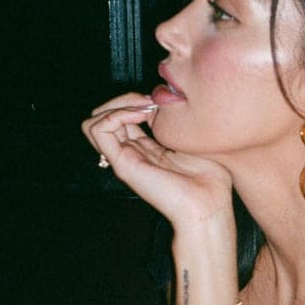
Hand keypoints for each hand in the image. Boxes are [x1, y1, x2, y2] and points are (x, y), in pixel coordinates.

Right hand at [81, 93, 234, 229]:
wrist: (209, 204)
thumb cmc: (209, 179)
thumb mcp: (189, 140)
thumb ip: (169, 122)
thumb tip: (155, 101)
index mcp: (147, 150)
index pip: (124, 118)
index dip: (136, 101)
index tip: (161, 100)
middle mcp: (132, 154)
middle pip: (106, 118)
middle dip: (123, 100)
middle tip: (149, 100)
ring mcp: (125, 159)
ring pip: (94, 122)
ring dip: (117, 105)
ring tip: (143, 107)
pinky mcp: (123, 164)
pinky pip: (99, 130)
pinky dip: (115, 115)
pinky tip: (140, 115)